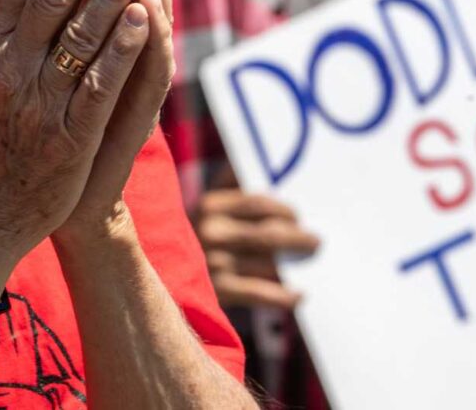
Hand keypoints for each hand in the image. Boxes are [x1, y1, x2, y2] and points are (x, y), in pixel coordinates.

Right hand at [195, 189, 319, 309]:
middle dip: (297, 238)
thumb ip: (234, 188)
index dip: (283, 210)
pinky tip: (298, 296)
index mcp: (210, 205)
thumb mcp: (207, 207)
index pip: (257, 203)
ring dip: (293, 266)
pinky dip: (281, 296)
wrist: (159, 271)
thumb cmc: (195, 234)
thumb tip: (275, 178)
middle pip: (267, 233)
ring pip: (266, 263)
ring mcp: (212, 263)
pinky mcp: (216, 291)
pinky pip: (258, 292)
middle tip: (316, 242)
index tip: (298, 216)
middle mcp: (210, 232)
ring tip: (310, 267)